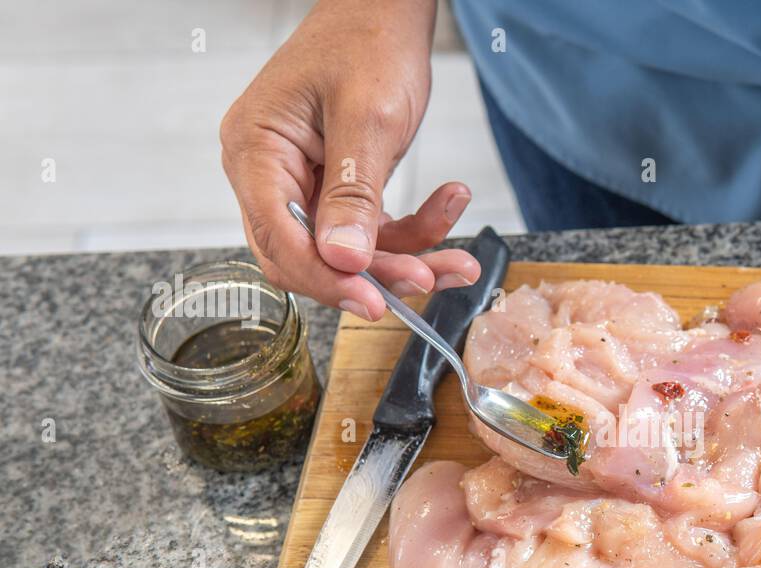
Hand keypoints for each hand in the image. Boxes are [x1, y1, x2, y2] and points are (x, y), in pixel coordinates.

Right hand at [220, 0, 478, 321]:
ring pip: (347, 251)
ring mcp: (301, 182)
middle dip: (373, 274)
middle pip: (309, 255)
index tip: (373, 300)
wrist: (385, 10)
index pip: (279, 239)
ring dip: (405, 258)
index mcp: (255, 150)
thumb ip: (354, 191)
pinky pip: (370, 230)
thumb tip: (342, 258)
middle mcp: (268, 172)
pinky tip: (450, 203)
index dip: (326, 278)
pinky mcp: (335, 187)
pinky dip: (413, 230)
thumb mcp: (368, 117)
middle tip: (427, 279)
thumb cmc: (367, 41)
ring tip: (460, 259)